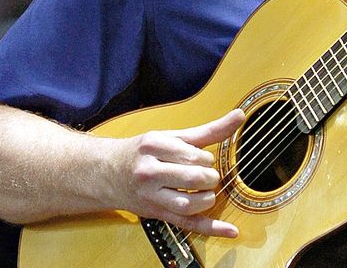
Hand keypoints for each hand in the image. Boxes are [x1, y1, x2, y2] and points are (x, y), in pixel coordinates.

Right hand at [104, 108, 245, 237]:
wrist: (107, 172)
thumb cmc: (142, 152)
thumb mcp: (171, 136)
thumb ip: (208, 130)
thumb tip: (239, 116)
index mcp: (154, 145)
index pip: (195, 155)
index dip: (206, 159)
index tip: (201, 159)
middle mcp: (149, 171)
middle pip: (195, 178)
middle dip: (208, 177)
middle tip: (203, 175)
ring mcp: (150, 195)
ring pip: (190, 203)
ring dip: (207, 198)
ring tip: (203, 191)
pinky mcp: (156, 213)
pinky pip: (186, 224)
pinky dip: (210, 228)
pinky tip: (229, 230)